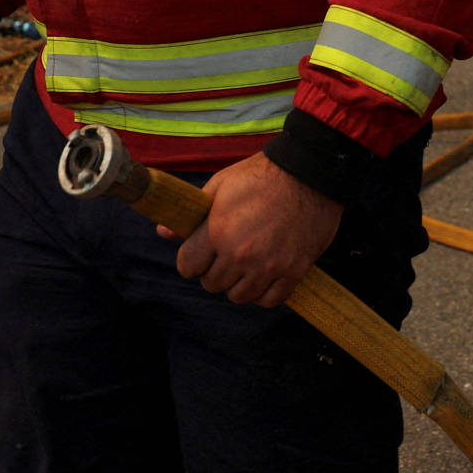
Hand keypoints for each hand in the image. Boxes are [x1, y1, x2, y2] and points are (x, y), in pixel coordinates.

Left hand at [162, 154, 343, 308]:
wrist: (309, 172)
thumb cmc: (261, 175)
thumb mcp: (220, 185)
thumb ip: (193, 213)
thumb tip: (163, 232)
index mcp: (218, 231)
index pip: (188, 267)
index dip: (191, 261)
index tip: (200, 254)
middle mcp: (240, 254)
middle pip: (212, 284)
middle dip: (214, 272)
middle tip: (225, 256)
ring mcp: (268, 266)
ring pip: (239, 296)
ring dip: (237, 284)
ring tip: (244, 266)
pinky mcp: (293, 272)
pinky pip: (269, 300)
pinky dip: (263, 293)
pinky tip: (264, 276)